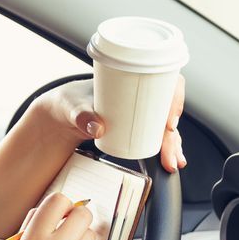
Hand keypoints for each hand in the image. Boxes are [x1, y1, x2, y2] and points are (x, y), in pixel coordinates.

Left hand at [32, 76, 188, 172]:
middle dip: (173, 133)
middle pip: (168, 110)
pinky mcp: (137, 125)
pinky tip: (173, 159)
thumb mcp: (73, 107)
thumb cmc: (70, 102)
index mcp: (131, 78)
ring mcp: (140, 110)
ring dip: (172, 143)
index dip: (174, 99)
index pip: (165, 81)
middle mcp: (140, 93)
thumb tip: (97, 126)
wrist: (64, 112)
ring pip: (165, 125)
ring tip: (171, 161)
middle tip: (169, 154)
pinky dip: (167, 146)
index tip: (169, 123)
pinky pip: (158, 134)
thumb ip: (81, 115)